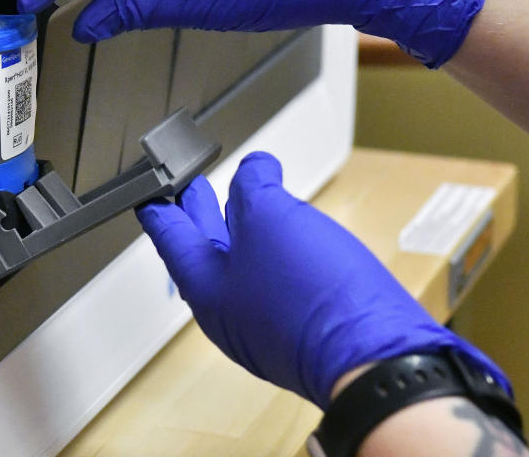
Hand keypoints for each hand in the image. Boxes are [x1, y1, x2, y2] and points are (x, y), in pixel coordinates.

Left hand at [136, 152, 509, 408]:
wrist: (379, 358)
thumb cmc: (316, 299)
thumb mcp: (270, 218)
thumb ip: (252, 188)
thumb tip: (252, 170)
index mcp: (207, 289)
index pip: (172, 239)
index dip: (160, 209)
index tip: (149, 196)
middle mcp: (232, 311)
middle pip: (208, 253)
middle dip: (202, 216)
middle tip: (195, 191)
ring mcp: (269, 323)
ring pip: (246, 266)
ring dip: (244, 229)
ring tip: (248, 204)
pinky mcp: (305, 327)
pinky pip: (279, 281)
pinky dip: (277, 250)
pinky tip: (293, 238)